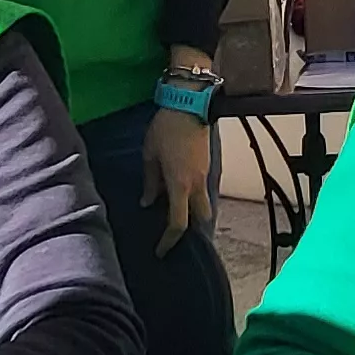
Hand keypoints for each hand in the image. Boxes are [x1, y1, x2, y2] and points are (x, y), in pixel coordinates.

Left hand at [142, 105, 214, 253]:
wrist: (190, 104)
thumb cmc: (165, 129)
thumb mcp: (150, 156)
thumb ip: (150, 182)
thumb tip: (147, 203)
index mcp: (180, 185)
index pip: (178, 223)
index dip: (169, 240)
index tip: (160, 250)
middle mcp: (197, 185)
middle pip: (200, 219)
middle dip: (189, 231)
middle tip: (172, 235)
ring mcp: (205, 175)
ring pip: (204, 205)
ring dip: (193, 214)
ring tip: (174, 214)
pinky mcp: (207, 166)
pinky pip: (202, 190)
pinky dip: (192, 198)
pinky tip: (178, 194)